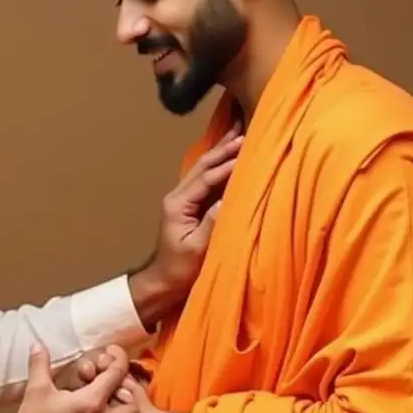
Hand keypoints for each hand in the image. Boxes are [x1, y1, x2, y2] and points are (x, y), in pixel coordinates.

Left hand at [129, 127, 242, 323]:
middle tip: (246, 130)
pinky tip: (231, 158)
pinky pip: (207, 180)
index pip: (207, 178)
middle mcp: (178, 196)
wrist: (163, 283)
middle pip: (204, 166)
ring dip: (222, 152)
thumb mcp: (197, 249)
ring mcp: (182, 199)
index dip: (228, 165)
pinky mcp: (189, 206)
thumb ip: (212, 223)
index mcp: (178, 204)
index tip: (249, 151)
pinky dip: (220, 166)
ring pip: (204, 169)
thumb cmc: (179, 270)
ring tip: (239, 134)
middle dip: (224, 148)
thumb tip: (230, 199)